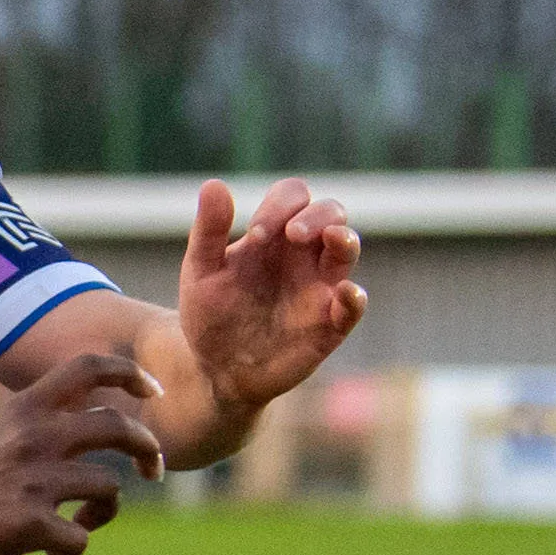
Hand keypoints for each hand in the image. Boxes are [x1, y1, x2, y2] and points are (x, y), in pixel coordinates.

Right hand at [0, 349, 165, 554]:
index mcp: (24, 411)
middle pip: (119, 427)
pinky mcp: (29, 526)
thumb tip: (73, 422)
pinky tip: (53, 549)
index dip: (131, 373)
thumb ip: (31, 424)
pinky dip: (74, 546)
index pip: (89, 367)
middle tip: (152, 468)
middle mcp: (35, 438)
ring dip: (106, 509)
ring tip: (84, 520)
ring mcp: (34, 482)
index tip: (152, 391)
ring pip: (109, 487)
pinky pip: (80, 538)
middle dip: (147, 448)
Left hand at [171, 177, 367, 417]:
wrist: (214, 370)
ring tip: (331, 238)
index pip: (293, 197)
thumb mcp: (201, 273)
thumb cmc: (210, 315)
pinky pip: (353, 306)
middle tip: (292, 233)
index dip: (280, 206)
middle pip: (331, 212)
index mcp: (273, 235)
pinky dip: (355, 298)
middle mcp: (303, 255)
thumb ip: (208, 232)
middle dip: (317, 215)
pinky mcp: (328, 326)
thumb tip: (213, 184)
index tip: (254, 237)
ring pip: (348, 249)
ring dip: (344, 239)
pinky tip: (345, 293)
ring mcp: (319, 288)